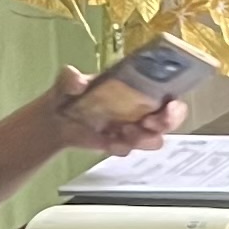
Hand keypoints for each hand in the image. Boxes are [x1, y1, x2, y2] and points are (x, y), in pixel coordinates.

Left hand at [46, 67, 191, 155]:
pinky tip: (108, 142)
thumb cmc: (68, 94)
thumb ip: (71, 78)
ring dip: (143, 138)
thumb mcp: (67, 81)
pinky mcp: (119, 143)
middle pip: (170, 118)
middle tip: (148, 123)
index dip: (174, 101)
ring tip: (122, 131)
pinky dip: (121, 147)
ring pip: (154, 139)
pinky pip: (130, 150)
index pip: (168, 91)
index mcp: (136, 86)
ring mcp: (131, 127)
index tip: (168, 105)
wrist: (54, 120)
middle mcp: (140, 107)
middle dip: (167, 123)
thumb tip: (77, 81)